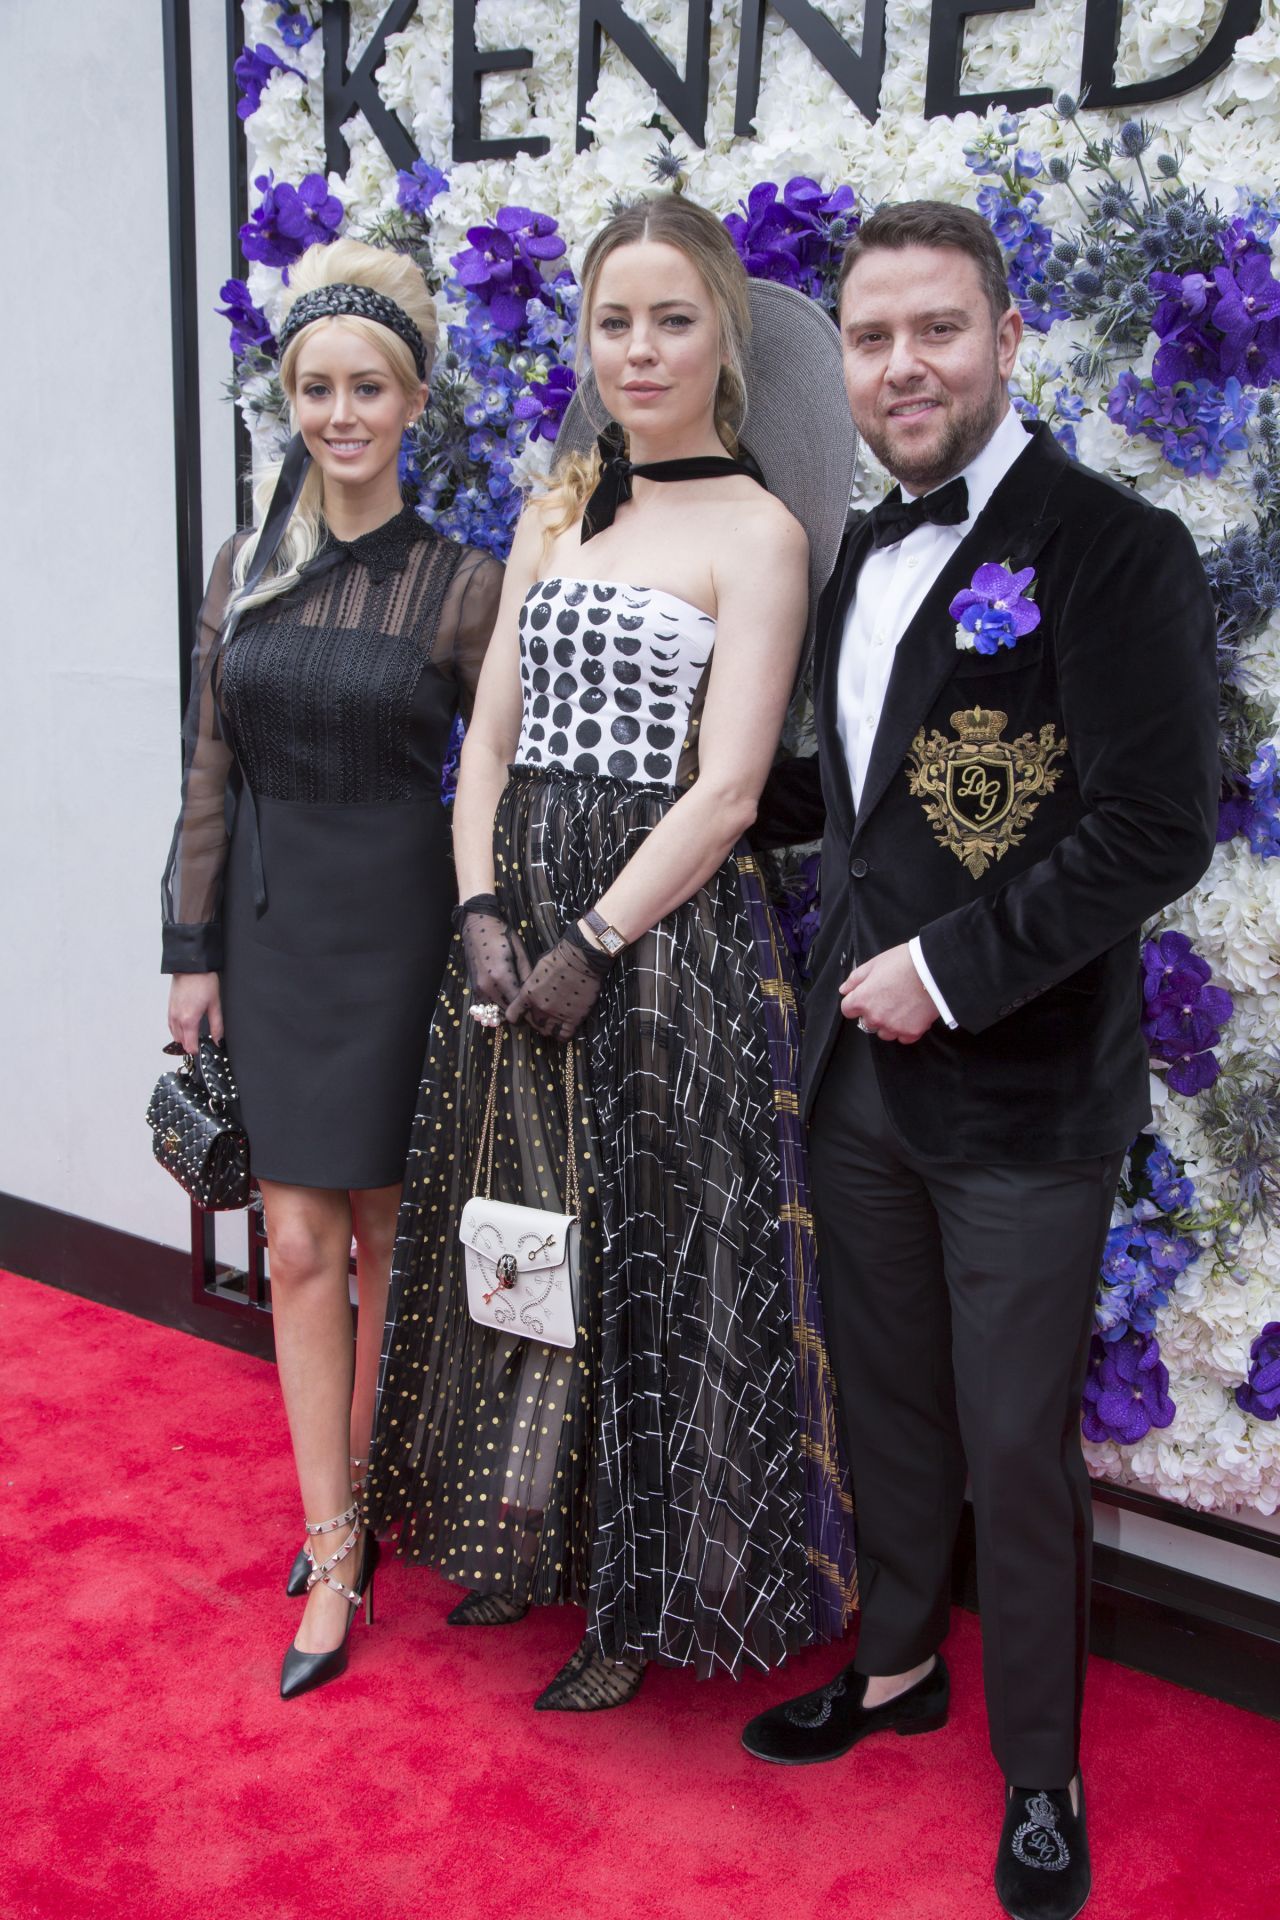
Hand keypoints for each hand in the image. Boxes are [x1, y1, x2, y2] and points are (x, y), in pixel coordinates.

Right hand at [168, 972, 222, 1053]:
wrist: (191, 966)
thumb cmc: (203, 981)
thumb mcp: (215, 1005)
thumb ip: (217, 1026)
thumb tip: (218, 1039)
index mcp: (188, 1020)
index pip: (189, 1045)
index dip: (197, 1050)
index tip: (203, 1050)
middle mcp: (177, 1018)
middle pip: (181, 1042)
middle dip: (190, 1045)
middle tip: (200, 1043)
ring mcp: (171, 1012)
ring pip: (174, 1034)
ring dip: (183, 1038)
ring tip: (194, 1036)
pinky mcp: (169, 1006)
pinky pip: (171, 1024)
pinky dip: (177, 1029)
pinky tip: (185, 1026)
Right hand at [457, 896, 530, 1011]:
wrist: (476, 925)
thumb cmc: (501, 934)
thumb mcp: (519, 951)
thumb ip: (526, 974)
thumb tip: (535, 992)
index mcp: (501, 977)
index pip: (517, 1004)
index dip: (529, 1010)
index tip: (538, 1010)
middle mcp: (488, 987)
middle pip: (506, 1011)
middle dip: (519, 1013)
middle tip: (531, 1009)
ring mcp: (478, 988)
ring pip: (495, 1010)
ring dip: (507, 1011)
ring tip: (520, 1006)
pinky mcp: (474, 988)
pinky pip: (486, 1005)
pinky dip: (495, 1007)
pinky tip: (506, 1001)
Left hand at [507, 932, 611, 1040]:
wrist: (581, 959)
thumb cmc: (559, 957)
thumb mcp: (536, 969)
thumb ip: (532, 986)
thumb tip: (531, 992)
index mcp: (527, 995)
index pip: (513, 1016)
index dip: (517, 1018)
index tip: (522, 1017)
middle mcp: (539, 1008)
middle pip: (533, 1024)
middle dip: (537, 1021)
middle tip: (545, 1015)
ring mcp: (556, 1015)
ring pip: (547, 1032)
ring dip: (549, 1028)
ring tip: (556, 1021)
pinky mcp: (573, 1019)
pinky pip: (564, 1036)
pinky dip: (563, 1034)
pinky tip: (566, 1027)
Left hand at [839, 943, 938, 1045]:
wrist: (934, 969)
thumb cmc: (905, 963)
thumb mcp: (875, 963)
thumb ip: (856, 979)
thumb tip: (845, 989)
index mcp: (862, 1000)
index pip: (847, 1010)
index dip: (856, 1002)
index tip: (866, 997)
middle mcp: (875, 1017)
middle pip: (867, 1023)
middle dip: (874, 1013)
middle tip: (889, 998)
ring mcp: (893, 1027)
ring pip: (884, 1033)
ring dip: (889, 1023)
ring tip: (902, 1006)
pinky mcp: (911, 1032)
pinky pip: (903, 1037)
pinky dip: (906, 1029)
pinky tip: (912, 1014)